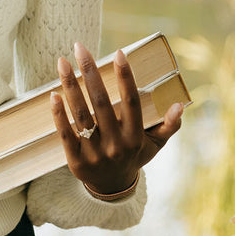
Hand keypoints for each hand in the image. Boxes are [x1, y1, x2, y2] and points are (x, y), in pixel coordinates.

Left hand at [50, 41, 182, 196]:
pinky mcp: (76, 161)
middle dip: (90, 72)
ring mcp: (95, 153)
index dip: (126, 77)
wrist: (111, 188)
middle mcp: (116, 144)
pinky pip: (65, 134)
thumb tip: (180, 104)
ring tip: (62, 62)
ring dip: (70, 86)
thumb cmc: (134, 156)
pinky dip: (59, 114)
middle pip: (101, 102)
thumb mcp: (155, 144)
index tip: (118, 53)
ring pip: (81, 115)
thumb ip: (169, 125)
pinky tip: (53, 94)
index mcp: (136, 137)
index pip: (132, 102)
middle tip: (79, 47)